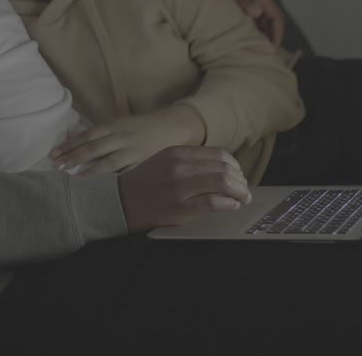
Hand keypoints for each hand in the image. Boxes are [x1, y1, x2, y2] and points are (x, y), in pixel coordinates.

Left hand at [51, 107, 204, 174]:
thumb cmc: (141, 127)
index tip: (55, 153)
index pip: (88, 135)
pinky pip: (126, 174)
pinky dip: (113, 181)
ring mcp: (133, 152)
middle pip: (94, 148)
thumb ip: (102, 135)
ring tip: (74, 179)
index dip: (70, 144)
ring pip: (108, 162)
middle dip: (75, 157)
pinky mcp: (143, 164)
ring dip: (90, 171)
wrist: (172, 127)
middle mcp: (122, 137)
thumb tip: (75, 144)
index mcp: (115, 126)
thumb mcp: (121, 124)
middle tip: (58, 166)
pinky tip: (101, 189)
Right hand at [118, 146, 251, 231]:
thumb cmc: (142, 184)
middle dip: (241, 180)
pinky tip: (232, 206)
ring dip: (239, 192)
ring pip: (222, 182)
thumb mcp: (164, 162)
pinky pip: (213, 202)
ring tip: (243, 198)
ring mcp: (180, 187)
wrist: (117, 202)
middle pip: (224, 167)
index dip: (234, 165)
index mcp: (177, 153)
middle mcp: (180, 167)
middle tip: (244, 189)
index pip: (218, 154)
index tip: (238, 174)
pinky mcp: (179, 207)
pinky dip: (228, 204)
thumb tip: (219, 168)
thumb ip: (189, 162)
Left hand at [192, 0, 285, 47]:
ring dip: (255, 38)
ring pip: (256, 24)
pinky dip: (243, 34)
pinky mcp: (228, 9)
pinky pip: (242, 23)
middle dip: (267, 39)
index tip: (270, 51)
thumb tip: (257, 11)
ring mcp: (240, 3)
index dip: (277, 34)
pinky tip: (236, 45)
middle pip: (268, 22)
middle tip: (260, 57)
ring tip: (249, 53)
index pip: (275, 14)